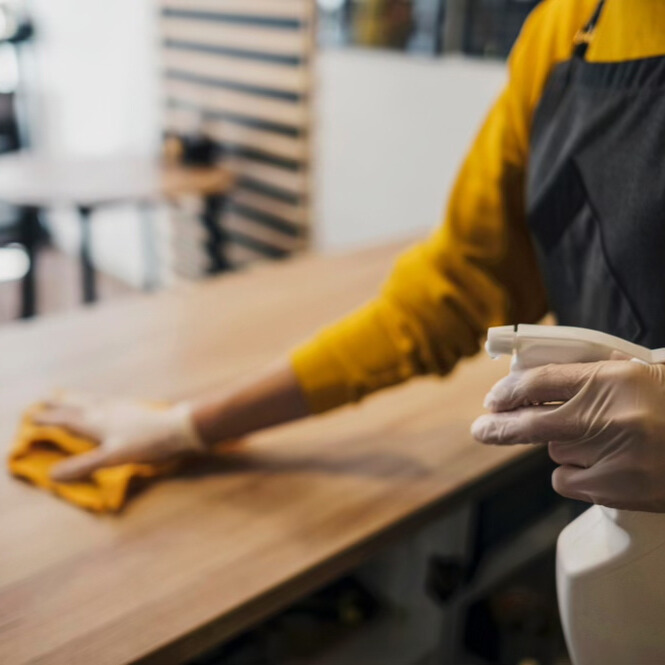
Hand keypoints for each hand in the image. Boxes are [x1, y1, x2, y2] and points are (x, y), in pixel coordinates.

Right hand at [35, 394, 205, 481]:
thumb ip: (83, 465)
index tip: (33, 417)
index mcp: (97, 422)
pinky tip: (107, 404)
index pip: (67, 420)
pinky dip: (99, 401)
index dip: (50, 419)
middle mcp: (107, 411)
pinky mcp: (136, 409)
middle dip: (61, 403)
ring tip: (70, 395)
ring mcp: (122, 408)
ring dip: (78, 398)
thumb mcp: (112, 457)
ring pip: (94, 401)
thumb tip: (52, 475)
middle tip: (47, 396)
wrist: (179, 428)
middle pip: (79, 405)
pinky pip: (109, 402)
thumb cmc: (147, 443)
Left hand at [471, 361, 664, 511]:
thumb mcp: (642, 375)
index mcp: (613, 379)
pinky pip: (568, 480)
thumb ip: (596, 374)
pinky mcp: (616, 489)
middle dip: (498, 427)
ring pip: (554, 453)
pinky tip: (605, 467)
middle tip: (480, 429)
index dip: (509, 391)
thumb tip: (540, 378)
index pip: (539, 381)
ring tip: (601, 443)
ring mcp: (610, 456)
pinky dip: (576, 474)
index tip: (494, 399)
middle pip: (529, 422)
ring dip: (563, 448)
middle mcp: (606, 416)